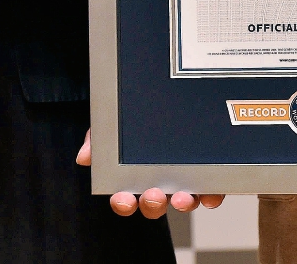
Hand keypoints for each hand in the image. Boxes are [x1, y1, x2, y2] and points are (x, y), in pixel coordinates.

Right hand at [76, 129, 223, 216]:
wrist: (163, 91)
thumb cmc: (132, 118)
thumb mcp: (112, 124)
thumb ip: (97, 140)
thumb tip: (83, 158)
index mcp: (133, 176)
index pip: (125, 196)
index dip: (123, 202)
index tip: (124, 199)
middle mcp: (159, 182)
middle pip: (155, 203)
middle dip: (153, 204)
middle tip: (153, 195)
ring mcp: (184, 180)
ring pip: (184, 200)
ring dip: (182, 203)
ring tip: (181, 197)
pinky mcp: (209, 174)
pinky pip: (212, 191)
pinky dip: (212, 197)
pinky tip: (209, 196)